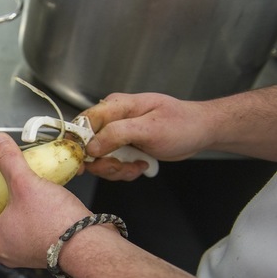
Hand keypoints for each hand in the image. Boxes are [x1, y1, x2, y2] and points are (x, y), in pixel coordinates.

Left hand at [0, 133, 90, 267]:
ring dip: (0, 220)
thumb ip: (9, 161)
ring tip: (8, 200)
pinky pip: (21, 240)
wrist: (88, 245)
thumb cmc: (54, 221)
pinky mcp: (40, 255)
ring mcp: (22, 256)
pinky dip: (19, 225)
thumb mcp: (26, 183)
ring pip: (1, 239)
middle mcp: (3, 253)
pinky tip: (32, 208)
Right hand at [81, 92, 213, 179]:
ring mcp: (116, 135)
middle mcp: (112, 120)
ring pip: (99, 159)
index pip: (83, 123)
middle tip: (120, 167)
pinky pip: (111, 164)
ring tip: (136, 166)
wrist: (200, 132)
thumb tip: (91, 147)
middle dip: (103, 163)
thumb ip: (117, 134)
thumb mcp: (150, 128)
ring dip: (116, 169)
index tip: (83, 162)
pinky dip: (124, 170)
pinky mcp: (122, 147)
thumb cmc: (182, 124)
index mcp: (115, 107)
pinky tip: (140, 165)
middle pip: (88, 146)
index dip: (78, 143)